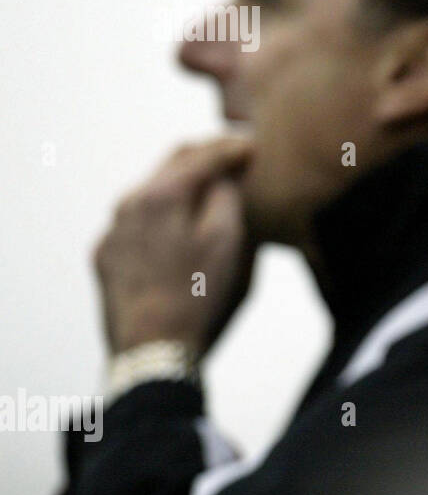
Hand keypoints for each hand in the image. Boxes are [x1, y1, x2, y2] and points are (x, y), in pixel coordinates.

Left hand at [94, 136, 254, 358]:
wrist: (152, 351)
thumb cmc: (198, 297)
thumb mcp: (229, 242)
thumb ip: (227, 198)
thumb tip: (224, 177)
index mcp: (162, 195)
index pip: (202, 154)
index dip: (232, 146)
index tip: (255, 144)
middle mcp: (129, 205)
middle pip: (171, 164)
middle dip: (205, 155)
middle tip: (234, 154)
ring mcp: (112, 233)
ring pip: (150, 193)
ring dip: (182, 184)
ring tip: (209, 187)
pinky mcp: (106, 259)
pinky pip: (136, 223)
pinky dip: (162, 213)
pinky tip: (177, 225)